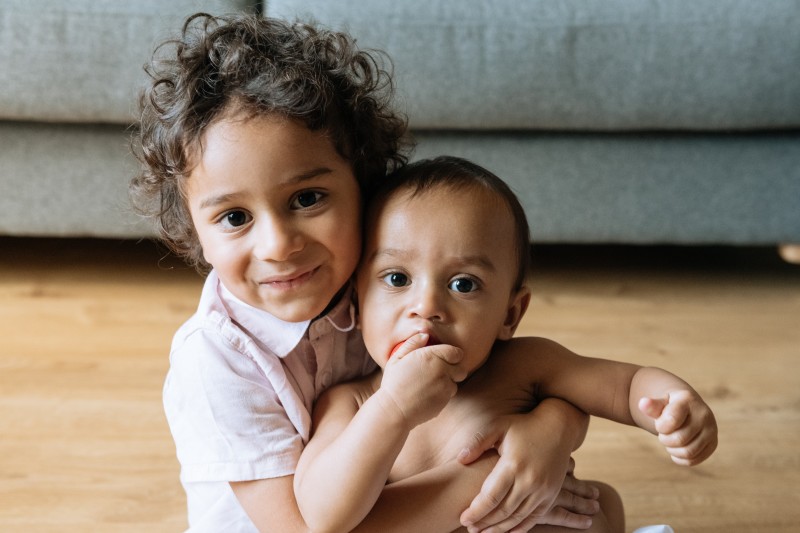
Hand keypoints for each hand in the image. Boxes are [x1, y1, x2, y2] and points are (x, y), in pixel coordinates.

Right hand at [379, 333, 466, 427]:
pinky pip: (449, 395)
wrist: (395, 410)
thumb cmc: (393, 383)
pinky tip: (428, 394)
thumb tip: (425, 335)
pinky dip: (442, 394)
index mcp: (432, 356)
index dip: (452, 355)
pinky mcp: (445, 400)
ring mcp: (445, 386)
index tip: (444, 358)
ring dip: (447, 382)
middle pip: (461, 368)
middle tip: (439, 372)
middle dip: (454, 369)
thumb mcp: (397, 358)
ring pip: (455, 383)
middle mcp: (442, 370)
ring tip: (429, 384)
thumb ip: (412, 343)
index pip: (457, 353)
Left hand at [457, 416, 598, 531]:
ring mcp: (543, 489)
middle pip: (503, 511)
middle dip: (484, 523)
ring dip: (500, 529)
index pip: (491, 496)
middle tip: (469, 529)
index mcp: (513, 464)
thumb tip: (460, 459)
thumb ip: (478, 442)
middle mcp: (530, 480)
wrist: (558, 427)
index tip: (463, 518)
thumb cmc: (523, 425)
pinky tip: (506, 532)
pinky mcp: (551, 494)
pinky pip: (534, 517)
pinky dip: (520, 528)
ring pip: (518, 517)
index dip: (476, 511)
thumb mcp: (499, 426)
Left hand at [639, 389, 717, 465]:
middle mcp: (704, 414)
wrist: (687, 408)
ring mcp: (711, 430)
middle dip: (665, 439)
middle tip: (664, 433)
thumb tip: (643, 404)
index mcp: (688, 400)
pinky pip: (693, 460)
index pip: (672, 420)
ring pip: (688, 452)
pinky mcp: (713, 444)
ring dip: (672, 450)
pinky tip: (676, 449)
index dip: (660, 427)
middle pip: (679, 439)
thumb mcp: (660, 403)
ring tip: (670, 441)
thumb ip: (651, 406)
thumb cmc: (669, 407)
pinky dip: (679, 458)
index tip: (659, 423)